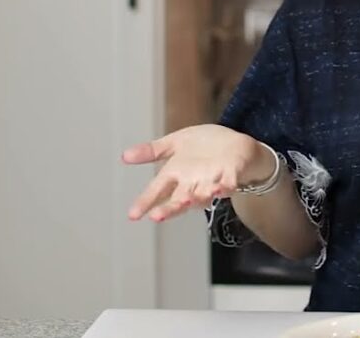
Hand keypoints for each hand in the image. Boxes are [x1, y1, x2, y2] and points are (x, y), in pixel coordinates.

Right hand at [122, 124, 266, 222]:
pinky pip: (229, 183)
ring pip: (203, 194)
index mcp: (177, 174)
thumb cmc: (204, 147)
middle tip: (158, 215)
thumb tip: (124, 156)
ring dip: (198, 198)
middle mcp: (193, 182)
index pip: (158, 190)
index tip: (132, 215)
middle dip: (170, 208)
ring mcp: (213, 180)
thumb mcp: (175, 144)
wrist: (234, 144)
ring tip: (189, 200)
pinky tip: (221, 188)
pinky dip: (225, 187)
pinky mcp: (232, 174)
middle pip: (179, 199)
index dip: (145, 202)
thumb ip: (153, 151)